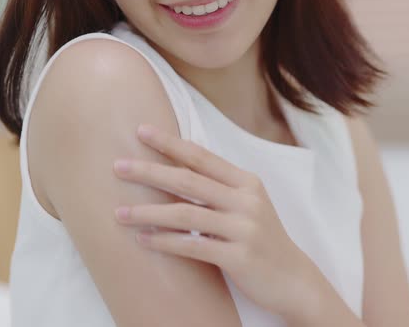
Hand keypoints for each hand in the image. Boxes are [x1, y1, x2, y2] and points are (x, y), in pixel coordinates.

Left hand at [112, 124, 326, 319]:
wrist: (292, 278)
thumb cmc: (262, 238)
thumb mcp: (248, 204)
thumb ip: (219, 187)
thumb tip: (175, 169)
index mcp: (246, 182)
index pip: (201, 156)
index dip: (170, 143)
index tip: (141, 131)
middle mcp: (246, 200)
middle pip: (187, 180)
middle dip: (149, 172)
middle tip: (117, 167)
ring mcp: (244, 228)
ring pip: (185, 214)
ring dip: (148, 213)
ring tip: (119, 213)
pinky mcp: (239, 257)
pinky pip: (193, 246)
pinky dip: (164, 242)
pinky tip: (143, 239)